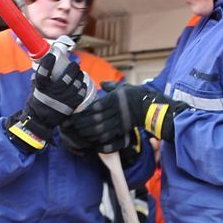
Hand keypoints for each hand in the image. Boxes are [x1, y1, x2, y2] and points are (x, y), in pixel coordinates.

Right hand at [28, 48, 89, 126]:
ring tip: (79, 73)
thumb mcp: (34, 89)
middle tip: (74, 65)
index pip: (42, 73)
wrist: (40, 122)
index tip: (52, 56)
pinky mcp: (69, 107)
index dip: (47, 63)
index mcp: (41, 88)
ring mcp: (62, 101)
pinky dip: (82, 88)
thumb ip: (38, 77)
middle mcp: (52, 94)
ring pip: (75, 85)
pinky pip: (79, 95)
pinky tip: (82, 85)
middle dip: (72, 68)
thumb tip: (43, 63)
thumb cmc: (37, 103)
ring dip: (79, 77)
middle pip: (66, 78)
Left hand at [67, 82, 186, 152]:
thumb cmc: (136, 95)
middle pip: (95, 120)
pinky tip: (91, 139)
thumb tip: (101, 83)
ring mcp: (119, 121)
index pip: (94, 108)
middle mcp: (115, 111)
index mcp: (113, 100)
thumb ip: (111, 86)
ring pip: (100, 130)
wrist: (150, 107)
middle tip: (72, 126)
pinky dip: (98, 139)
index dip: (82, 113)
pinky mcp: (122, 129)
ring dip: (88, 133)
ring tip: (79, 133)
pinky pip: (108, 136)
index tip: (73, 116)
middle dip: (82, 124)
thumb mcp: (123, 87)